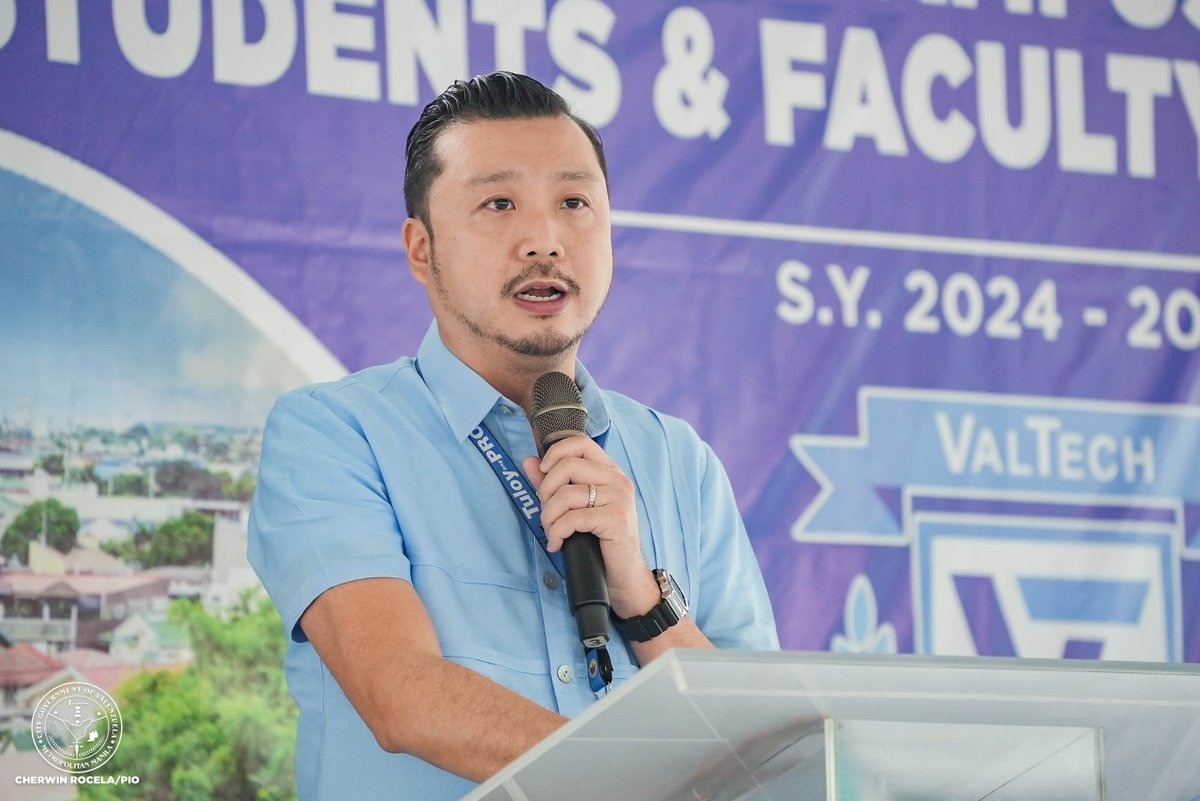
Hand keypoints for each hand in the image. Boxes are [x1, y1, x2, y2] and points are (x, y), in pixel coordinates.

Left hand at [522, 437, 659, 618]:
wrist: (624, 575)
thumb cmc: (600, 541)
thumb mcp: (575, 507)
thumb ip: (552, 483)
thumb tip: (528, 460)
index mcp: (610, 472)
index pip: (581, 443)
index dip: (556, 452)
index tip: (543, 471)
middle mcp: (618, 480)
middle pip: (568, 466)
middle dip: (546, 490)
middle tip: (545, 513)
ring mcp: (619, 498)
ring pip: (566, 494)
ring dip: (548, 517)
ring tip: (551, 532)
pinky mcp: (615, 519)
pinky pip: (572, 518)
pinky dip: (557, 532)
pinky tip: (557, 543)